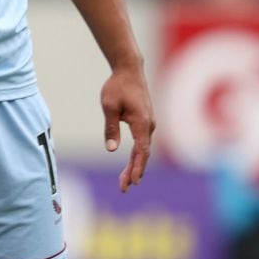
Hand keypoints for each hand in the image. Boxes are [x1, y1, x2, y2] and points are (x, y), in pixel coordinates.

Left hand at [100, 63, 154, 191]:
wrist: (130, 70)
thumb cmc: (117, 86)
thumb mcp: (109, 106)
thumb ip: (110, 128)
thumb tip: (111, 150)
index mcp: (141, 122)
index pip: (141, 151)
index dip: (137, 167)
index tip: (133, 181)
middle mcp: (149, 125)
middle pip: (143, 154)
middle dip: (134, 172)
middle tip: (124, 188)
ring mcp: (149, 124)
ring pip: (143, 150)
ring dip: (135, 165)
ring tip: (125, 181)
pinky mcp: (145, 122)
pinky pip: (143, 143)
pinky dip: (137, 155)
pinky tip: (131, 165)